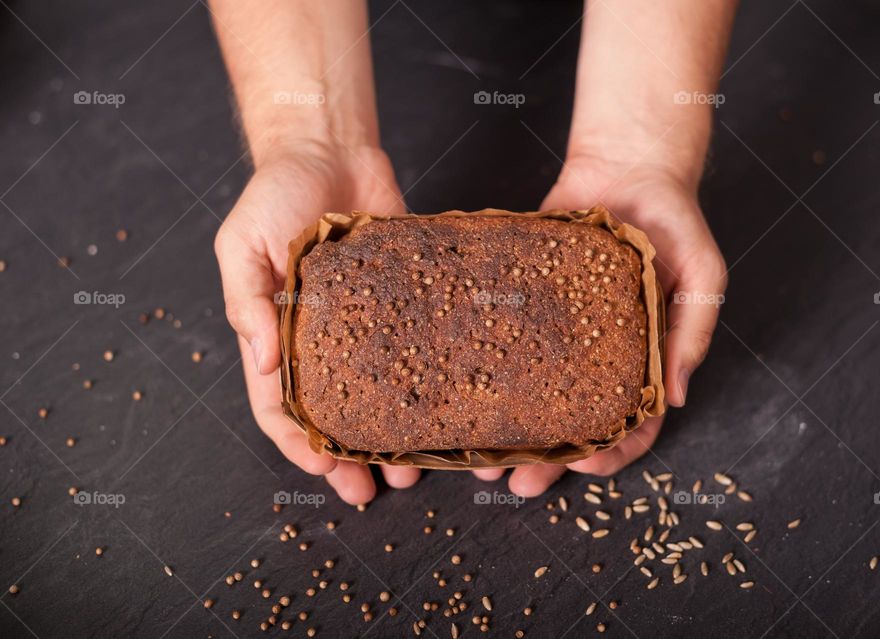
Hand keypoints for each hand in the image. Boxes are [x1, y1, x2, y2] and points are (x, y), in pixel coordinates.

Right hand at [214, 141, 420, 503]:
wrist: (330, 149)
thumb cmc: (275, 192)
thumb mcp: (242, 244)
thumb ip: (248, 301)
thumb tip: (263, 363)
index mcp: (277, 335)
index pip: (279, 406)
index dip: (299, 444)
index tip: (326, 470)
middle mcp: (322, 341)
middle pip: (334, 414)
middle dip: (351, 457)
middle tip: (376, 489)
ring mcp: (366, 325)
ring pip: (380, 394)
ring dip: (394, 434)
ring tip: (416, 466)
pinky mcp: (405, 302)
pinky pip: (417, 349)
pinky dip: (429, 382)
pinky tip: (450, 407)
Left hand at [473, 155, 726, 494]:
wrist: (627, 165)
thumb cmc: (675, 220)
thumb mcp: (702, 274)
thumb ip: (692, 332)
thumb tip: (676, 396)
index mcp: (644, 357)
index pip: (634, 423)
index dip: (612, 453)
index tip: (584, 470)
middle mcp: (599, 354)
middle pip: (575, 421)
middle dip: (550, 460)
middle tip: (518, 484)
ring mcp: (560, 333)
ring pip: (535, 394)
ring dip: (513, 431)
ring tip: (482, 457)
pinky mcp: (527, 303)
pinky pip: (508, 343)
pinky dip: (489, 370)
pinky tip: (464, 392)